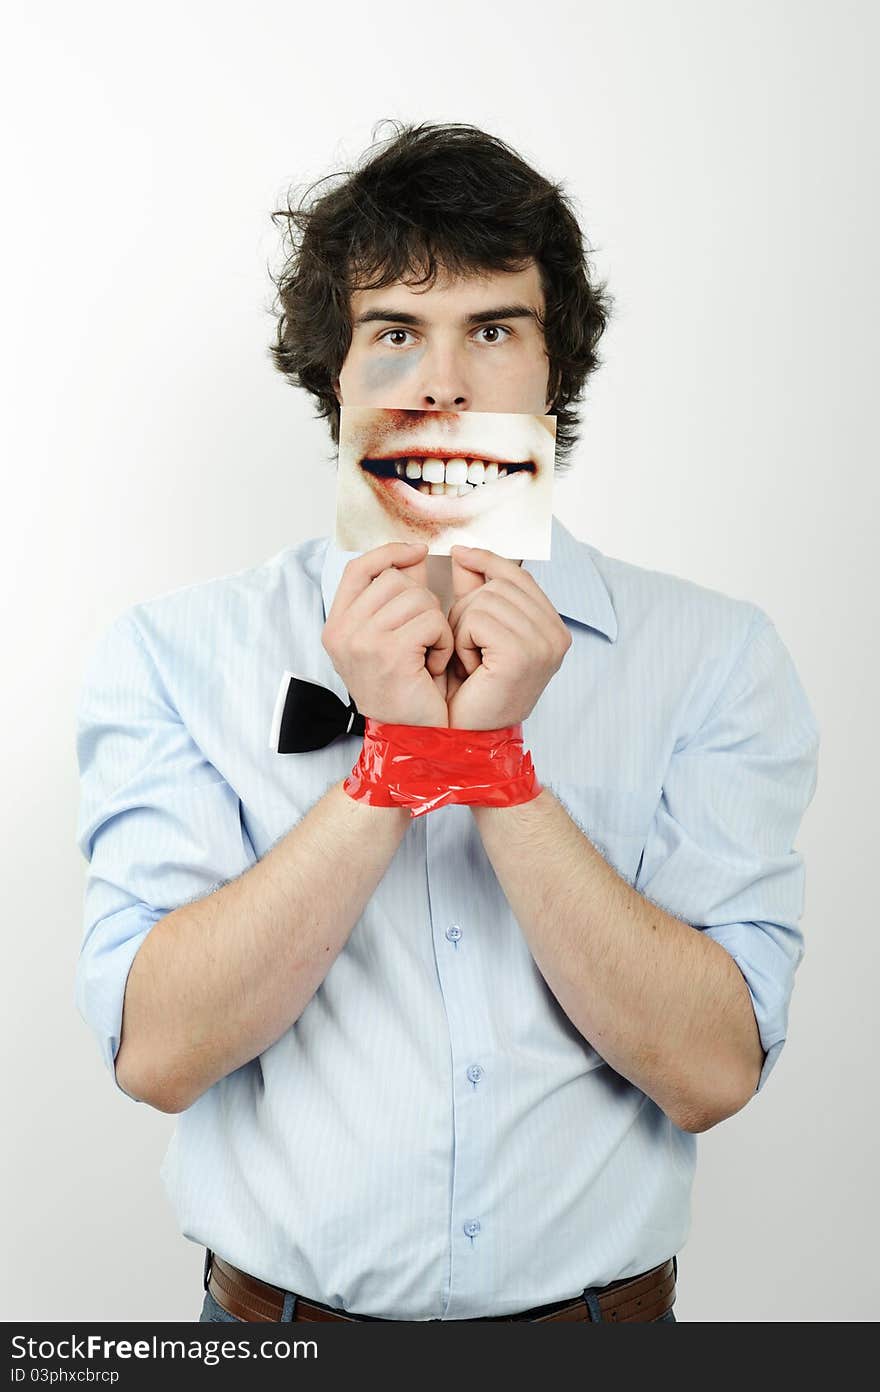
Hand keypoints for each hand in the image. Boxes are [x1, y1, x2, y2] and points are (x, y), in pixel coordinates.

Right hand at [322, 542, 453, 726]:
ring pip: (417, 598)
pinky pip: (431, 621)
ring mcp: (362, 641)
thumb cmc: (404, 690)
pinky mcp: (390, 653)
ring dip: (435, 624)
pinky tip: (433, 665)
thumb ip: (397, 598)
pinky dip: (442, 641)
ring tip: (427, 654)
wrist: (410, 738)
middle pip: (394, 580)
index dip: (389, 553)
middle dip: (422, 602)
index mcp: (336, 626)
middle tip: (423, 638)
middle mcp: (342, 632)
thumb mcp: (390, 639)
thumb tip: (414, 556)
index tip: (417, 554)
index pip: (358, 568)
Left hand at [443, 546, 572, 729]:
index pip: (520, 576)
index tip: (461, 554)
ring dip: (464, 626)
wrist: (469, 735)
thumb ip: (475, 592)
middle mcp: (558, 635)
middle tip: (468, 645)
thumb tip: (466, 553)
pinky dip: (462, 640)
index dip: (488, 561)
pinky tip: (470, 665)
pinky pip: (477, 620)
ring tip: (470, 657)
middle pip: (500, 584)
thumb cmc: (472, 687)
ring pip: (485, 600)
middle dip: (470, 607)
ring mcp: (544, 645)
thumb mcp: (474, 630)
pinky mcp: (522, 655)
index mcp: (554, 628)